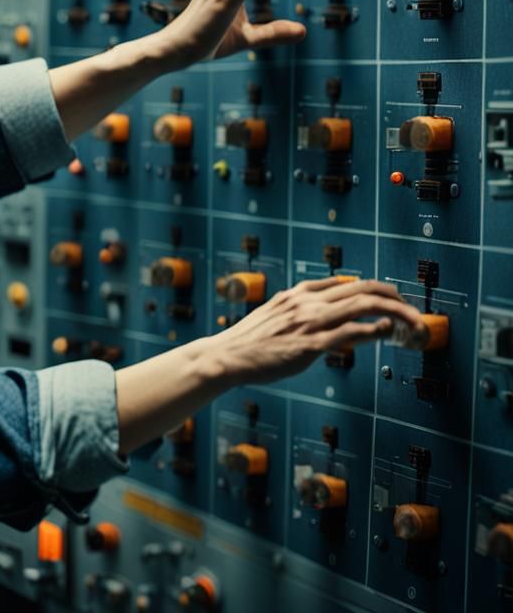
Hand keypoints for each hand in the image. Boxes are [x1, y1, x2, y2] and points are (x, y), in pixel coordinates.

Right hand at [213, 277, 424, 386]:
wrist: (226, 356)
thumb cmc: (249, 341)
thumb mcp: (274, 315)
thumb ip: (299, 310)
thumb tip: (321, 312)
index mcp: (298, 294)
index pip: (345, 283)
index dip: (373, 288)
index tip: (389, 298)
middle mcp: (307, 302)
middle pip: (361, 288)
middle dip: (393, 296)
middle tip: (411, 308)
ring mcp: (310, 322)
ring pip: (363, 305)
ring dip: (394, 311)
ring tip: (412, 321)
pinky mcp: (310, 344)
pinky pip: (350, 333)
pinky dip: (373, 330)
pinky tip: (386, 333)